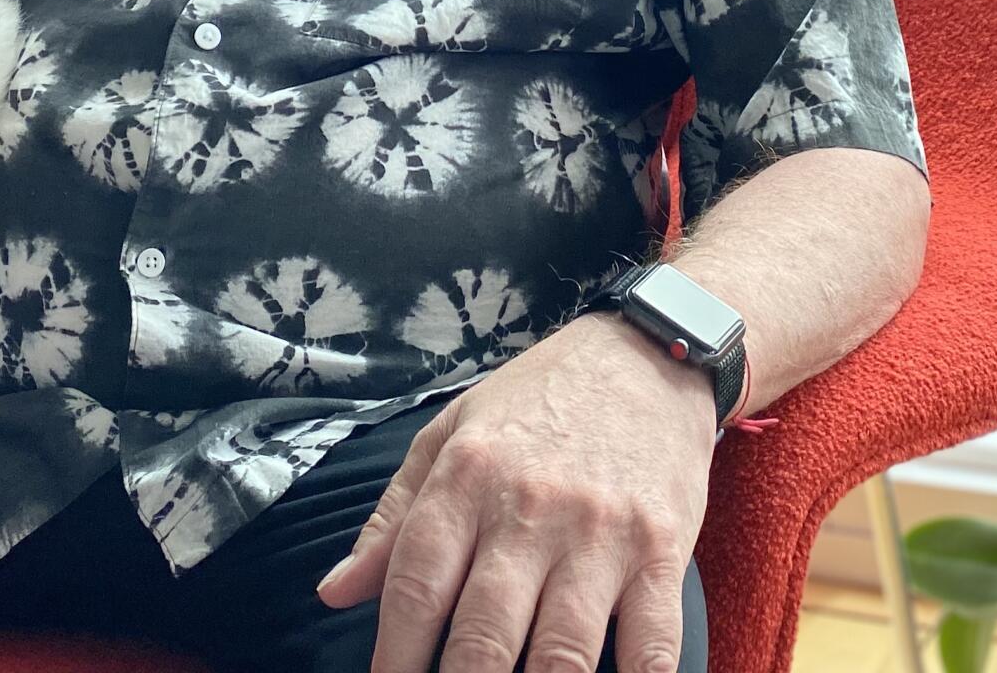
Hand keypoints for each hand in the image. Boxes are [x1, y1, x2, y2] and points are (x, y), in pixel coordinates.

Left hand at [317, 310, 714, 672]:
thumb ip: (394, 518)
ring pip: (562, 655)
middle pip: (483, 634)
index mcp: (467, 476)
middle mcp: (530, 508)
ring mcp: (601, 534)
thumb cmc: (540, 401)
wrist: (647, 354)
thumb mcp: (452, 433)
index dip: (394, 655)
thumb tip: (334, 593)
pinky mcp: (662, 550)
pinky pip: (651, 644)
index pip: (415, 585)